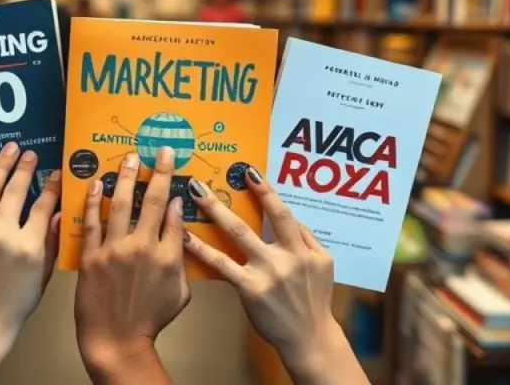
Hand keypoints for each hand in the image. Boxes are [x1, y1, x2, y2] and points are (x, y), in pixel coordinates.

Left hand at [0, 141, 61, 348]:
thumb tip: (59, 213)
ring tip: (9, 150)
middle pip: (17, 191)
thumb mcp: (43, 274)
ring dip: (2, 166)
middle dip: (25, 168)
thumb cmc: (16, 303)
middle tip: (30, 153)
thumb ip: (51, 241)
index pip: (43, 205)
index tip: (56, 173)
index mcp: (30, 247)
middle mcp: (5, 235)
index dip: (51, 186)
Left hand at [74, 147, 188, 379]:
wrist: (116, 340)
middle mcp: (143, 248)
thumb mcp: (180, 291)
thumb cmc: (150, 320)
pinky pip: (92, 222)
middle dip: (156, 171)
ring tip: (129, 156)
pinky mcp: (92, 257)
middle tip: (159, 150)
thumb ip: (181, 256)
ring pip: (121, 204)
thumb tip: (178, 224)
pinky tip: (96, 183)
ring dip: (125, 176)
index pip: (172, 213)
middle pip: (151, 200)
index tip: (172, 167)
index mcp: (168, 257)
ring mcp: (115, 251)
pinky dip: (94, 200)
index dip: (172, 188)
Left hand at [184, 168, 364, 383]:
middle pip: (249, 222)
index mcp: (302, 249)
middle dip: (223, 200)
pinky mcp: (250, 289)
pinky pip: (221, 265)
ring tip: (191, 198)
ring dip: (211, 214)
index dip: (265, 191)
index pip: (282, 213)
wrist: (310, 337)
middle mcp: (284, 257)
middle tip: (200, 182)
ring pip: (234, 237)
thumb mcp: (324, 264)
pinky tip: (185, 239)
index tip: (248, 171)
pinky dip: (202, 250)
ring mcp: (265, 273)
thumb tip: (289, 216)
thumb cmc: (315, 299)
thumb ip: (307, 238)